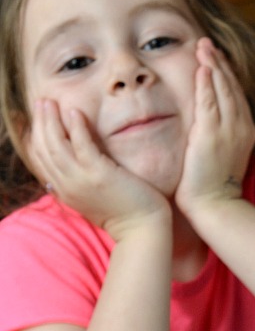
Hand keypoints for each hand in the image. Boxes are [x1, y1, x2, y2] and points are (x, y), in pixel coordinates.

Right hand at [28, 99, 170, 239]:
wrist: (142, 229)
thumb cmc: (123, 214)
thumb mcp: (91, 200)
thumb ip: (77, 186)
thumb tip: (62, 177)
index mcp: (64, 191)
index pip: (41, 160)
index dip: (37, 137)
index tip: (39, 119)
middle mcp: (67, 186)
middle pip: (44, 150)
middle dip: (40, 124)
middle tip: (41, 102)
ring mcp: (81, 180)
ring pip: (56, 145)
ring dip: (51, 120)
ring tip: (50, 101)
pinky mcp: (99, 174)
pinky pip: (81, 145)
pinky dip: (75, 127)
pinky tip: (75, 112)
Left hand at [175, 38, 254, 220]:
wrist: (215, 206)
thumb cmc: (212, 188)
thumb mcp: (221, 156)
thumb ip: (217, 136)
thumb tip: (207, 126)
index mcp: (245, 132)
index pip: (236, 95)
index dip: (226, 74)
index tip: (215, 58)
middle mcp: (242, 127)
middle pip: (232, 87)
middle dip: (220, 62)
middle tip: (208, 43)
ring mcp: (228, 130)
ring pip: (223, 89)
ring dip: (213, 64)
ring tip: (204, 46)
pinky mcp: (211, 134)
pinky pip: (210, 101)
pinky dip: (207, 82)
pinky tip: (202, 66)